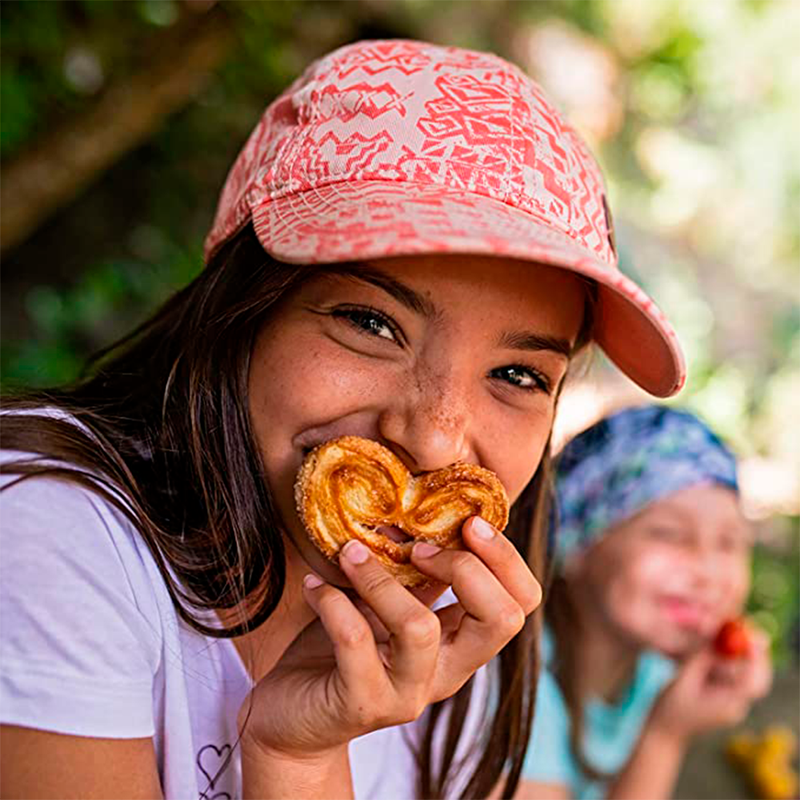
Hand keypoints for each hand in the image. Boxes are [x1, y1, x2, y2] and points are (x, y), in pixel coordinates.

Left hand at [240, 516, 540, 758]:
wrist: (294, 717)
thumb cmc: (343, 649)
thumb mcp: (388, 603)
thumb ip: (415, 573)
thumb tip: (425, 512)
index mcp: (461, 643)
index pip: (521, 603)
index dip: (505, 558)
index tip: (467, 522)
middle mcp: (447, 672)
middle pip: (502, 620)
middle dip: (467, 567)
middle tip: (419, 546)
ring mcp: (407, 694)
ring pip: (420, 628)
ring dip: (381, 579)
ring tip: (349, 553)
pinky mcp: (361, 704)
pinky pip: (354, 641)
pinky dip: (332, 601)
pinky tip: (315, 586)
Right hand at [650, 622, 772, 741]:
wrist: (662, 732)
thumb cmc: (668, 707)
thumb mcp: (681, 679)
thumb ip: (698, 656)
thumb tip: (713, 632)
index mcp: (728, 705)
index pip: (752, 681)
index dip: (754, 656)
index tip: (749, 634)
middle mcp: (737, 706)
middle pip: (758, 678)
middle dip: (753, 652)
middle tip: (744, 629)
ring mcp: (733, 703)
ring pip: (749, 676)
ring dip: (742, 655)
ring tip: (727, 634)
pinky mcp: (726, 698)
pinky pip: (736, 677)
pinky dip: (732, 661)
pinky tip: (717, 648)